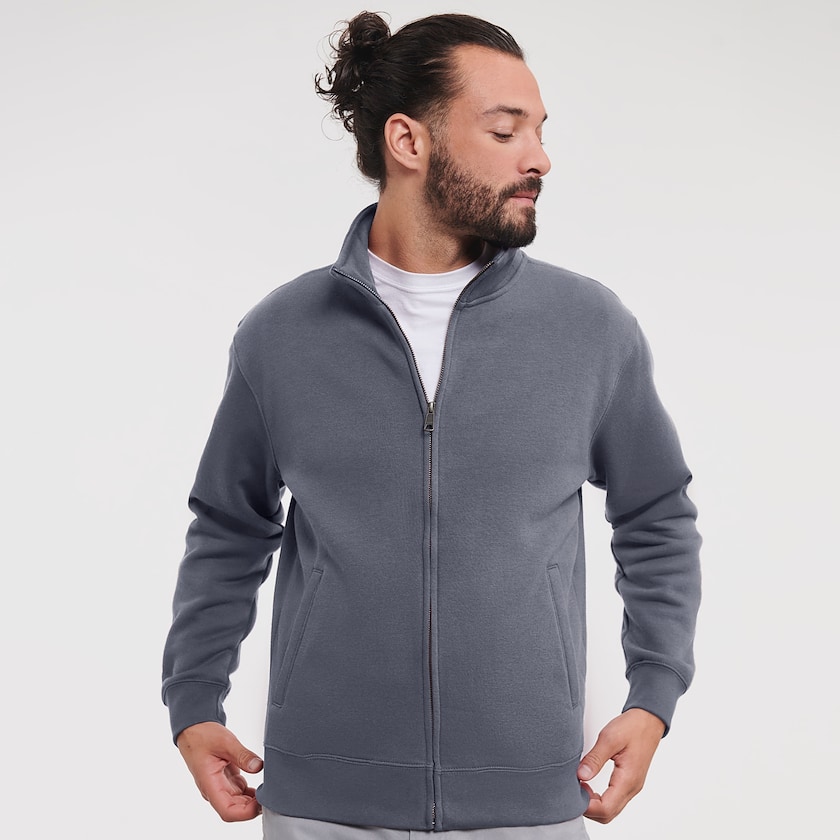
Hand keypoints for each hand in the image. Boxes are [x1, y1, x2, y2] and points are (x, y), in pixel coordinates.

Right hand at [176, 721, 263, 821]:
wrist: (194, 731)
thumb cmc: (203, 736)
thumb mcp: (225, 742)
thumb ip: (242, 755)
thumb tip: (258, 767)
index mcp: (210, 784)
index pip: (227, 811)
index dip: (245, 813)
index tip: (261, 803)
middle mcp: (215, 790)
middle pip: (235, 810)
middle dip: (253, 807)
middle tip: (272, 795)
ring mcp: (221, 787)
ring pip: (239, 803)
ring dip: (253, 801)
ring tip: (269, 790)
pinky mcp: (227, 781)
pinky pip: (240, 793)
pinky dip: (252, 793)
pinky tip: (263, 786)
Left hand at [577, 708, 665, 823]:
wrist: (649, 721)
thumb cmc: (632, 727)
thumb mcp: (609, 738)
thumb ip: (595, 758)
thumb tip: (581, 775)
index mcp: (628, 780)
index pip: (606, 808)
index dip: (587, 806)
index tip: (573, 791)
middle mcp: (631, 788)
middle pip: (608, 815)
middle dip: (588, 809)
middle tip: (574, 790)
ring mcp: (632, 787)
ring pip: (611, 810)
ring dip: (594, 804)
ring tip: (580, 786)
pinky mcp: (629, 783)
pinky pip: (614, 800)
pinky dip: (600, 799)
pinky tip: (589, 785)